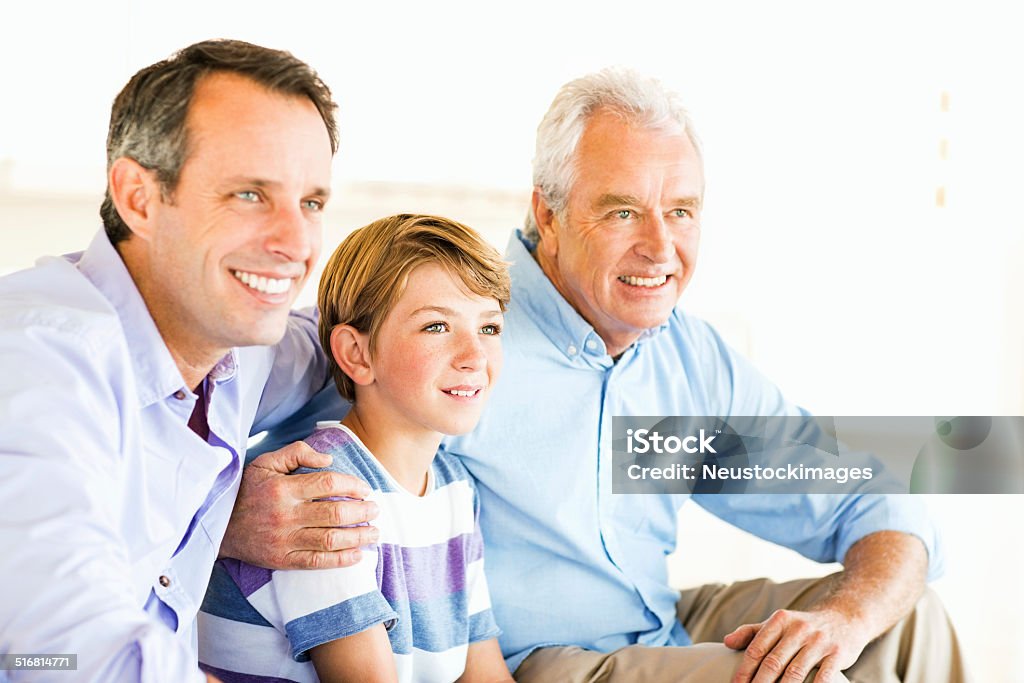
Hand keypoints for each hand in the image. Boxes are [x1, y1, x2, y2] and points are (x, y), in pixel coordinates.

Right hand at [220, 441, 379, 568]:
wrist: (218, 525)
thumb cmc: (247, 489)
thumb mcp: (265, 462)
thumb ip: (297, 453)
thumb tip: (329, 460)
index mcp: (284, 488)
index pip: (328, 484)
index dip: (352, 486)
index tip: (365, 489)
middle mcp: (286, 514)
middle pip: (335, 513)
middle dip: (362, 512)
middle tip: (376, 510)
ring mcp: (284, 540)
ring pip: (330, 540)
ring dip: (358, 537)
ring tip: (375, 532)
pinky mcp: (282, 560)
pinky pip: (316, 562)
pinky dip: (340, 560)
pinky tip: (358, 555)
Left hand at [724, 608, 867, 682]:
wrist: (844, 617)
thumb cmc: (803, 625)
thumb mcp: (778, 623)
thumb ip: (751, 632)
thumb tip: (726, 642)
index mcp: (780, 621)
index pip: (757, 649)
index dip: (744, 670)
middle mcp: (798, 629)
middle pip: (773, 663)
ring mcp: (819, 642)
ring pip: (795, 673)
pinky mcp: (837, 654)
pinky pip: (822, 678)